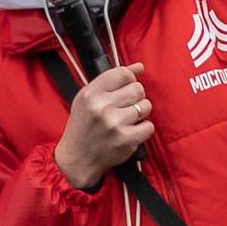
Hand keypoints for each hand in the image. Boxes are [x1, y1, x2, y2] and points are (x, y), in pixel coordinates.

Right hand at [55, 62, 152, 190]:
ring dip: (140, 113)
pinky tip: (131, 131)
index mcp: (91, 93)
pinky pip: (149, 126)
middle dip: (135, 97)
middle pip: (138, 89)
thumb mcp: (88, 98)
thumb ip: (113, 79)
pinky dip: (143, 129)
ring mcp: (115, 124)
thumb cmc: (84, 125)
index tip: (126, 86)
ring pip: (145, 106)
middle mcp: (103, 107)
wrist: (77, 158)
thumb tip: (140, 66)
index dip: (129, 78)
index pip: (122, 73)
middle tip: (125, 106)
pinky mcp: (126, 140)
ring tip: (127, 119)